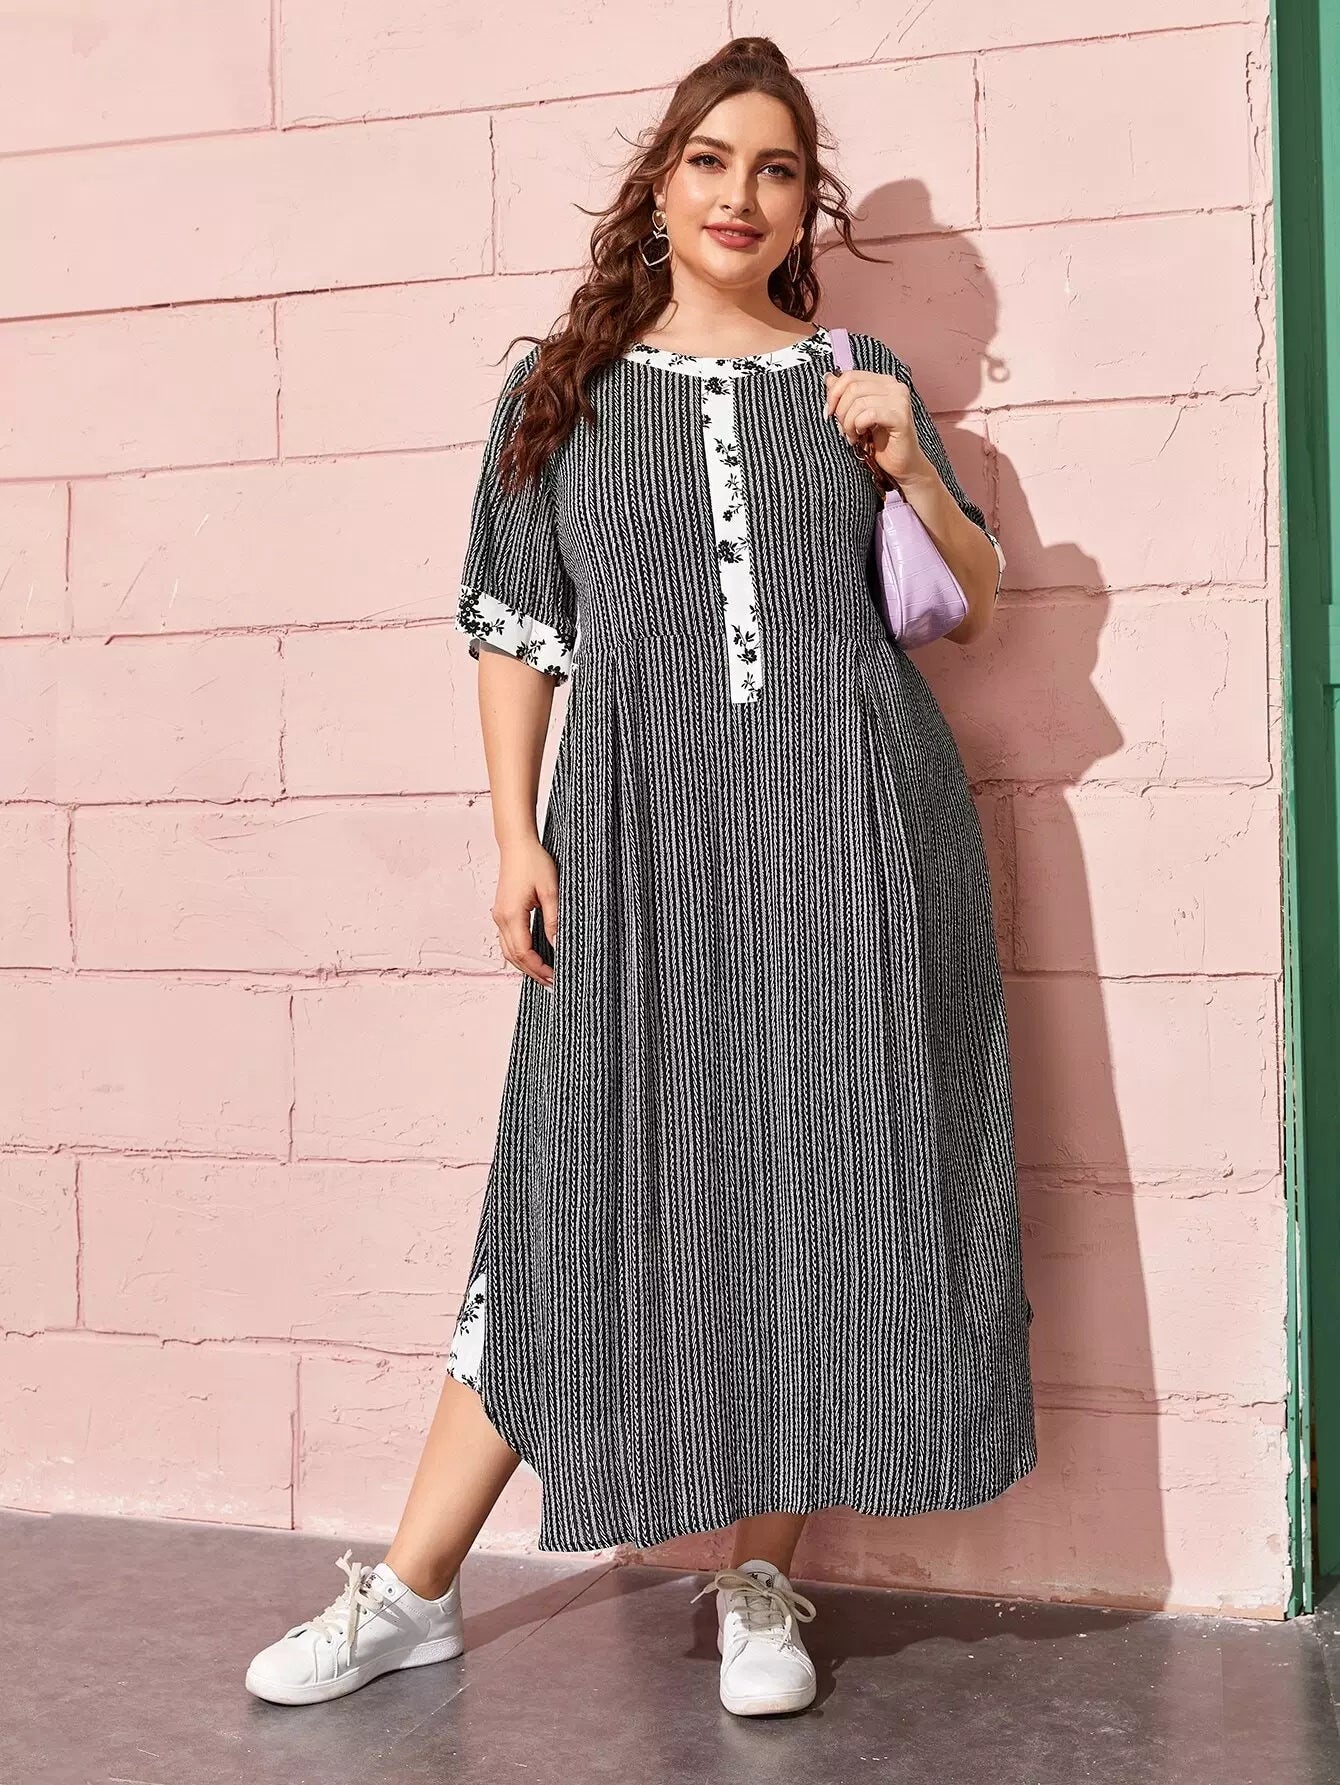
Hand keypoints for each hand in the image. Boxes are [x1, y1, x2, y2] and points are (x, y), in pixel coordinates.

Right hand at [491, 839, 558, 988]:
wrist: (516, 845)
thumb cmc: (534, 862)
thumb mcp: (551, 890)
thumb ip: (553, 919)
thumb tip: (557, 944)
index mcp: (512, 915)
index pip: (524, 952)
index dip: (539, 968)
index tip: (555, 977)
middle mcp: (501, 918)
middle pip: (514, 957)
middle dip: (533, 973)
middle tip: (552, 984)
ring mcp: (499, 916)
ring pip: (508, 951)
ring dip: (525, 966)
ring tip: (544, 976)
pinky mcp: (502, 913)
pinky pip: (508, 941)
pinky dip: (519, 954)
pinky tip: (532, 958)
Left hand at [823, 368, 933, 486]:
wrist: (902, 464)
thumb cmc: (881, 442)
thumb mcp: (857, 416)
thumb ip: (845, 395)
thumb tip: (828, 378)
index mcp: (884, 382)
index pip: (850, 376)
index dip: (834, 393)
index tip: (830, 412)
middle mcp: (895, 386)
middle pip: (852, 388)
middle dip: (841, 411)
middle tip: (843, 429)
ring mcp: (900, 400)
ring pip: (859, 402)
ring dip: (849, 423)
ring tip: (853, 436)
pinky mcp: (901, 417)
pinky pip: (869, 414)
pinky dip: (859, 426)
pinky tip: (861, 436)